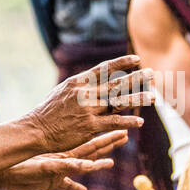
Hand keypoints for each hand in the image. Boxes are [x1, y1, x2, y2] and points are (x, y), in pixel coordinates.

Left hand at [2, 131, 127, 189]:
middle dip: (108, 145)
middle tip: (125, 136)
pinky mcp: (52, 182)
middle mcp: (65, 160)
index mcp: (65, 155)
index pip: (92, 146)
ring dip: (97, 165)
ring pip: (82, 167)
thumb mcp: (44, 169)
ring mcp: (60, 171)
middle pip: (92, 153)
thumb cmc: (20, 168)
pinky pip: (66, 185)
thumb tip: (79, 166)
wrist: (4, 174)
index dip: (108, 139)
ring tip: (110, 164)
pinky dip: (74, 188)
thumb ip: (62, 167)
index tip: (123, 131)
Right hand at [27, 55, 151, 152]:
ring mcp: (88, 109)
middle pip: (116, 83)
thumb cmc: (49, 112)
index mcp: (79, 82)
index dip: (122, 62)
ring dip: (137, 99)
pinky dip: (128, 122)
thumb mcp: (63, 91)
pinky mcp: (89, 126)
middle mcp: (85, 93)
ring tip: (153, 97)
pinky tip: (139, 121)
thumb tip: (93, 77)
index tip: (137, 59)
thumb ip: (80, 85)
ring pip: (118, 102)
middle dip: (136, 78)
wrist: (37, 130)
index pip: (104, 68)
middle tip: (152, 73)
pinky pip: (113, 122)